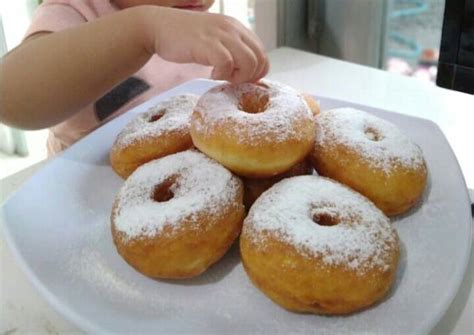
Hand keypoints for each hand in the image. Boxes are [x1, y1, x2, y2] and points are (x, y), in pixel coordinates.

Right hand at [145, 7, 268, 83]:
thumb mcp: (215, 40)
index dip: (255, 72)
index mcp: (237, 28)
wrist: (157, 27)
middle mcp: (232, 28)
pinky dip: (222, 74)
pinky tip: (211, 74)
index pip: (262, 54)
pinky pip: (227, 63)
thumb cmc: (185, 39)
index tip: (239, 78)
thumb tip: (247, 73)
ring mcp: (220, 34)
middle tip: (230, 80)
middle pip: (260, 59)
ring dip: (238, 76)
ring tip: (221, 76)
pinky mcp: (207, 43)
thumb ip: (231, 50)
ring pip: (249, 62)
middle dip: (248, 77)